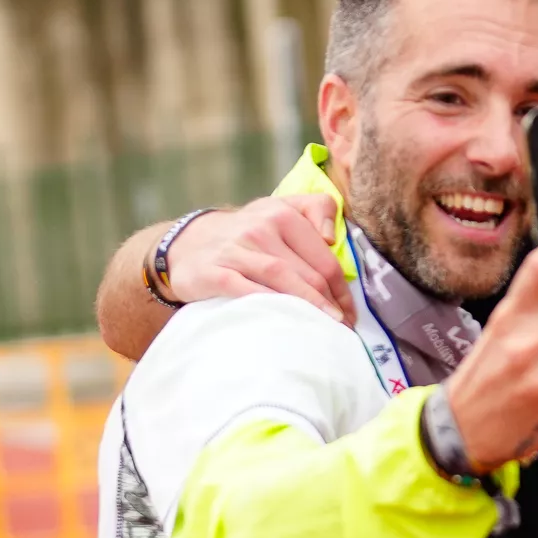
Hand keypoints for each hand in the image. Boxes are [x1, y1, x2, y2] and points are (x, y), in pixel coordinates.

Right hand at [167, 196, 346, 322]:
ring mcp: (236, 250)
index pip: (324, 257)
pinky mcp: (214, 272)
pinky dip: (272, 306)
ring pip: (283, 280)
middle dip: (331, 304)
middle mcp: (260, 228)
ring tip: (327, 328)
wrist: (185, 245)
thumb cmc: (246, 234)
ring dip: (310, 307)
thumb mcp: (279, 209)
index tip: (351, 312)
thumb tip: (333, 237)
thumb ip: (315, 208)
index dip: (343, 288)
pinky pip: (249, 291)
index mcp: (282, 213)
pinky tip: (289, 322)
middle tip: (344, 328)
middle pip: (307, 272)